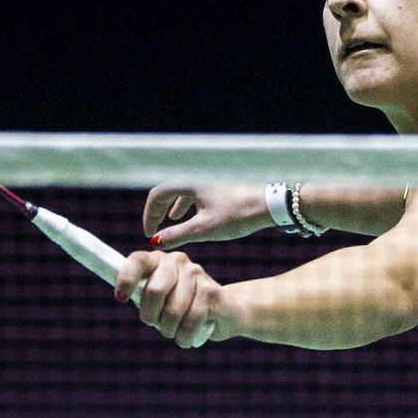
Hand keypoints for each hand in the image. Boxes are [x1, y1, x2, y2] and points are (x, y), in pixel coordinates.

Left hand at [115, 249, 236, 348]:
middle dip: (150, 315)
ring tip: (172, 331)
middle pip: (155, 290)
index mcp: (159, 259)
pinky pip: (190, 321)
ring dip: (168, 330)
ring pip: (172, 311)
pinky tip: (184, 339)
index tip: (121, 299)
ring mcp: (197, 274)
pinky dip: (183, 337)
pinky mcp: (212, 292)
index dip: (126, 279)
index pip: (138, 261)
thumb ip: (141, 294)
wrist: (226, 309)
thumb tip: (121, 295)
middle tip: (153, 323)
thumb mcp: (158, 299)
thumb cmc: (182, 306)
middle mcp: (178, 261)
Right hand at [144, 185, 271, 248]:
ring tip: (169, 222)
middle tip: (155, 230)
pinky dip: (186, 204)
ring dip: (172, 207)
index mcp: (189, 182)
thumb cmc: (238, 214)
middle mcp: (196, 176)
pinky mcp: (218, 185)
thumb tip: (156, 241)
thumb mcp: (204, 229)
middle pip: (167, 191)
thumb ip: (178, 234)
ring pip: (181, 191)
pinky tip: (189, 216)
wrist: (268, 204)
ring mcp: (207, 179)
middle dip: (158, 211)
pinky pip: (194, 192)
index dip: (149, 214)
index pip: (156, 194)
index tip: (149, 233)